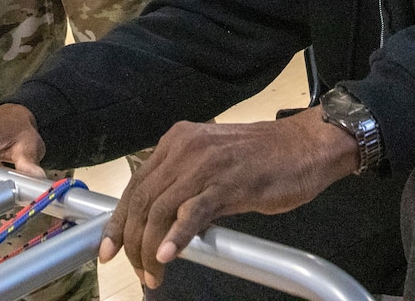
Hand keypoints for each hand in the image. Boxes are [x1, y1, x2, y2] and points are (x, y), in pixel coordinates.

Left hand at [99, 109, 357, 289]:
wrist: (306, 146)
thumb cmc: (263, 160)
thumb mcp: (213, 166)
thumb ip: (186, 189)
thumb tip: (162, 225)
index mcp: (177, 141)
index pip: (136, 184)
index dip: (118, 220)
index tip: (108, 249)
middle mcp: (184, 147)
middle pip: (142, 199)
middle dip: (131, 240)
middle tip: (135, 270)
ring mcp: (206, 164)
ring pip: (161, 209)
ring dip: (151, 248)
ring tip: (153, 274)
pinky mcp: (228, 182)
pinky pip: (193, 211)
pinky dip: (176, 236)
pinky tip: (167, 255)